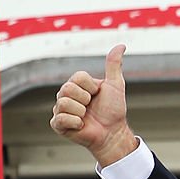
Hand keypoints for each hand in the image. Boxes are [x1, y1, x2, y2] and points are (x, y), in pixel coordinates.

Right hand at [50, 44, 137, 165]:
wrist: (113, 133)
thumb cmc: (113, 111)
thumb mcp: (115, 85)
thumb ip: (113, 65)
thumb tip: (121, 45)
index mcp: (76, 84)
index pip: (77, 77)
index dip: (91, 87)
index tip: (97, 95)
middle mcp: (66, 95)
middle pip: (68, 88)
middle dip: (85, 99)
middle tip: (91, 107)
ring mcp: (61, 109)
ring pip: (64, 103)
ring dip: (81, 112)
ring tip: (86, 117)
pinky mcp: (58, 124)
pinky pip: (60, 118)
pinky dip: (75, 123)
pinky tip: (81, 126)